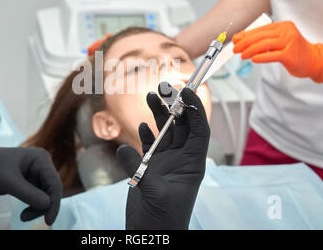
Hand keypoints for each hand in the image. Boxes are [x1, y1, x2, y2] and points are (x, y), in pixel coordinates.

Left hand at [0, 139, 61, 224]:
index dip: (54, 202)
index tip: (48, 220)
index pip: (54, 183)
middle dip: (44, 207)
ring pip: (47, 196)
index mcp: (40, 158)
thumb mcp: (8, 181)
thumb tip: (48, 205)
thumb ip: (28, 193)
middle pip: (52, 190)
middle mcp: (43, 164)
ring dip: (37, 208)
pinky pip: (39, 197)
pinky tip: (24, 213)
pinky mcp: (33, 181)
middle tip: (26, 218)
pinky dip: (34, 207)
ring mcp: (39, 172)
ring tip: (23, 217)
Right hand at [117, 87, 209, 229]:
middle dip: (175, 105)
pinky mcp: (152, 167)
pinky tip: (143, 125)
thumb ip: (139, 170)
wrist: (152, 234)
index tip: (186, 90)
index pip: (199, 129)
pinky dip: (148, 133)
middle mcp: (182, 159)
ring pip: (166, 131)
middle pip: (182, 125)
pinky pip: (152, 144)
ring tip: (151, 95)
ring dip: (160, 114)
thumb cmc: (163, 219)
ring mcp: (167, 162)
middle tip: (165, 87)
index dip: (195, 108)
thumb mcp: (154, 193)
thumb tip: (123, 148)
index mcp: (192, 163)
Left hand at [232, 21, 322, 82]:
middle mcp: (287, 32)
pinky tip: (253, 59)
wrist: (314, 60)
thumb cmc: (294, 52)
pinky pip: (272, 55)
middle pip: (261, 36)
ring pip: (264, 44)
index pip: (260, 29)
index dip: (246, 34)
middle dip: (245, 43)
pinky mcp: (291, 55)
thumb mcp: (280, 42)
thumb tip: (242, 42)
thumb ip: (264, 40)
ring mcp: (290, 42)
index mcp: (283, 26)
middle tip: (235, 49)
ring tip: (241, 55)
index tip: (235, 39)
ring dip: (250, 50)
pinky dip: (261, 57)